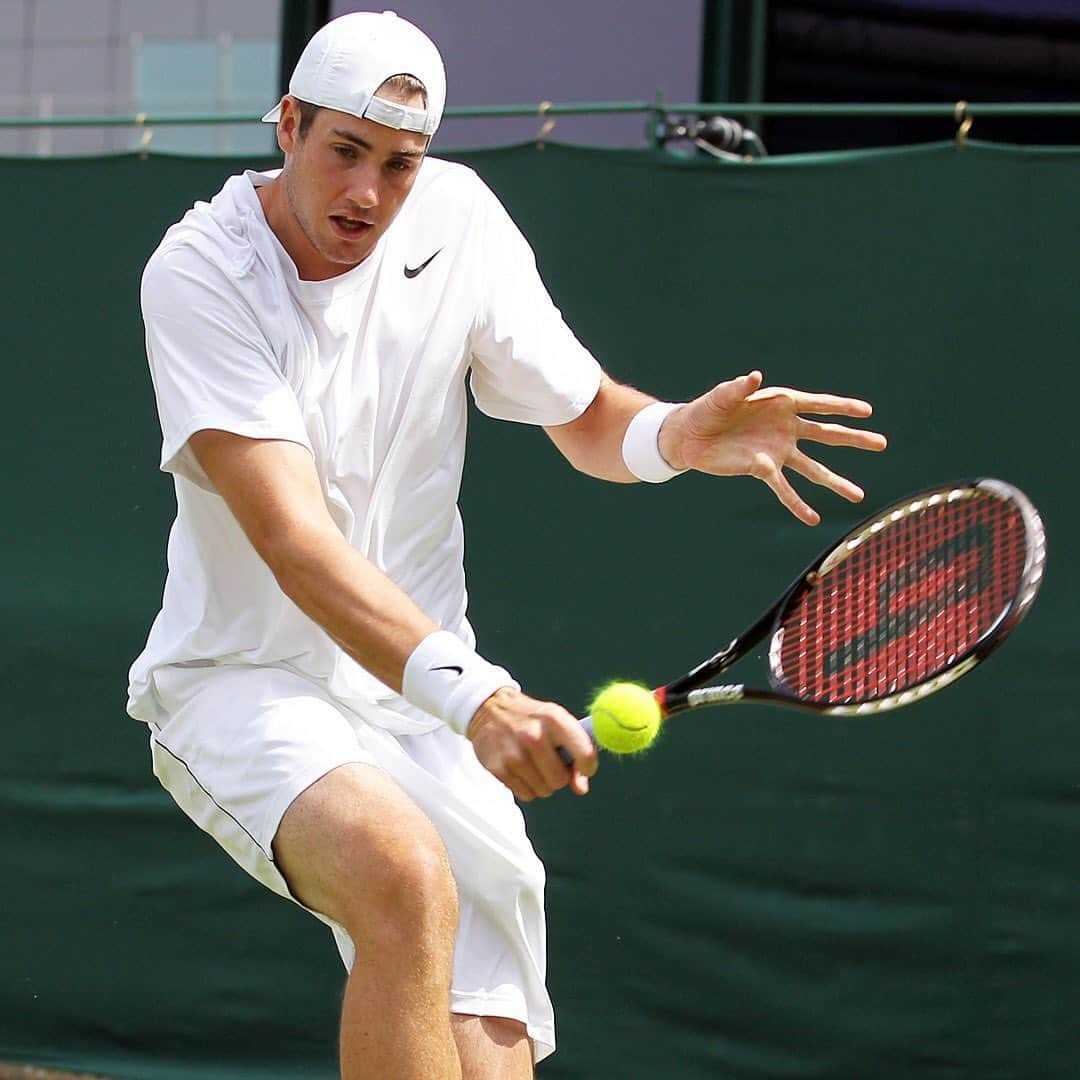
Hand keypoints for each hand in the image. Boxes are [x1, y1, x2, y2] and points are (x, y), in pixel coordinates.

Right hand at [466, 687, 597, 800]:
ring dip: (542, 782)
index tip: (583, 768)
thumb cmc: (530, 718)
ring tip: (533, 762)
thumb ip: (576, 751)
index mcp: (554, 720)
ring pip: (544, 791)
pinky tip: (520, 768)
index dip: (588, 767)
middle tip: (550, 762)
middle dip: (558, 776)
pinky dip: (526, 786)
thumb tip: (581, 787)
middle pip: (560, 780)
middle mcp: (534, 736)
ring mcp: (514, 754)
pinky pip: (526, 795)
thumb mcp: (557, 722)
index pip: (585, 753)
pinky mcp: (499, 769)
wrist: (490, 709)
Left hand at [658, 370, 886, 524]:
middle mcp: (786, 428)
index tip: (867, 411)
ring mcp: (777, 450)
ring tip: (858, 497)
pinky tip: (813, 519)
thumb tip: (756, 377)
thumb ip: (740, 388)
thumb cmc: (708, 408)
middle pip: (826, 434)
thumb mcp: (723, 395)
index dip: (842, 406)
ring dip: (836, 482)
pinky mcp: (763, 469)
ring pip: (813, 468)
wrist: (689, 435)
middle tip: (882, 443)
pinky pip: (784, 489)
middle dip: (854, 438)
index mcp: (780, 403)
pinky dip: (797, 504)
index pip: (818, 404)